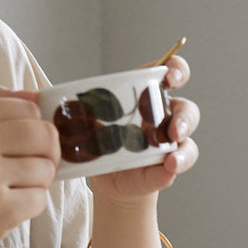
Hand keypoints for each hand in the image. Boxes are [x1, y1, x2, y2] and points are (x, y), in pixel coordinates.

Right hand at [0, 88, 59, 247]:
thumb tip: (39, 96)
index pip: (30, 108)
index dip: (37, 129)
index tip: (26, 145)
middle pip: (45, 134)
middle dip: (46, 155)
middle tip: (26, 170)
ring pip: (47, 168)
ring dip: (36, 184)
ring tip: (6, 191)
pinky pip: (41, 199)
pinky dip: (29, 207)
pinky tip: (3, 210)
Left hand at [88, 55, 200, 205]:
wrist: (108, 178)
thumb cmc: (100, 142)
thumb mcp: (88, 121)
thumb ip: (81, 112)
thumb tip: (59, 105)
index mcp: (148, 95)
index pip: (172, 73)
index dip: (177, 69)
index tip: (171, 76)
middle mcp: (165, 116)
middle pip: (186, 109)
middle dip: (184, 118)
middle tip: (174, 130)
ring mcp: (170, 142)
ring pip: (188, 138)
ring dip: (183, 148)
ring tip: (172, 157)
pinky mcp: (169, 165)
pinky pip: (180, 162)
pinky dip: (177, 164)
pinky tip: (169, 168)